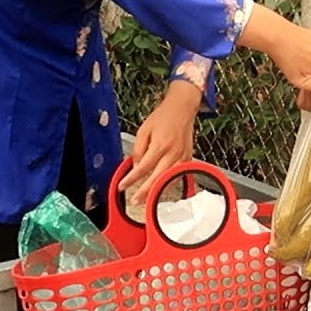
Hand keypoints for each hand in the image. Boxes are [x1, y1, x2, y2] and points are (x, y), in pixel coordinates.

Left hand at [122, 82, 201, 203]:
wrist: (182, 108)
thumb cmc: (163, 117)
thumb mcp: (144, 130)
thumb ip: (138, 149)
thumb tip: (135, 167)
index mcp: (160, 145)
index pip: (143, 168)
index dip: (131, 179)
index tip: (122, 186)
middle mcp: (172, 153)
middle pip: (157, 178)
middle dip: (144, 192)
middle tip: (134, 201)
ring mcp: (182, 157)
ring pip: (169, 179)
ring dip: (157, 191)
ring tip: (146, 200)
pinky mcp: (188, 158)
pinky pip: (177, 175)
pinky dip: (169, 183)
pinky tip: (161, 188)